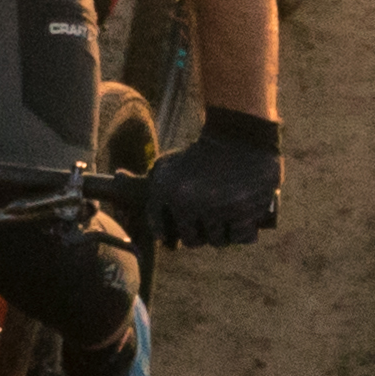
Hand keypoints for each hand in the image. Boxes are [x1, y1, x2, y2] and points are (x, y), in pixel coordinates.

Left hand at [158, 112, 286, 247]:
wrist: (238, 134)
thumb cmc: (200, 153)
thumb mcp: (166, 165)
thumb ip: (147, 184)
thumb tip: (131, 195)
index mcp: (165, 191)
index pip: (161, 231)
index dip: (169, 236)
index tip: (176, 234)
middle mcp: (187, 202)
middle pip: (192, 241)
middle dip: (198, 236)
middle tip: (206, 223)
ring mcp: (216, 208)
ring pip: (217, 241)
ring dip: (221, 236)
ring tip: (225, 221)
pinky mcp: (243, 211)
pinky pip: (240, 238)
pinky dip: (243, 233)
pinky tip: (242, 224)